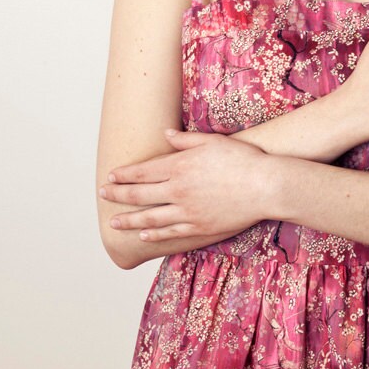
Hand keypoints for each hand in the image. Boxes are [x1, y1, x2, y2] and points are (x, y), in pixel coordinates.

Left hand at [99, 131, 273, 242]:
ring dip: (128, 220)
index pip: (142, 172)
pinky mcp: (198, 227)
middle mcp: (178, 190)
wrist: (265, 186)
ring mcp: (187, 211)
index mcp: (180, 166)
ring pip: (149, 218)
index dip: (124, 175)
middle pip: (139, 195)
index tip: (111, 176)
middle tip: (103, 194)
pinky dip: (154, 235)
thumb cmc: (242, 159)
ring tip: (114, 222)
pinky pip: (170, 232)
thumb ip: (186, 140)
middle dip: (118, 195)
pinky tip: (144, 235)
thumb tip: (165, 134)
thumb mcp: (213, 141)